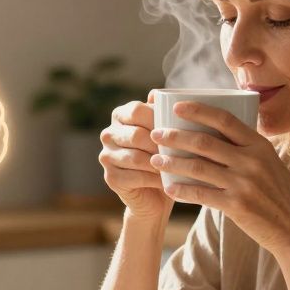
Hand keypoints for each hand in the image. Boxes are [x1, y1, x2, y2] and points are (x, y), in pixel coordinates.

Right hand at [99, 91, 171, 220]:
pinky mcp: (110, 178)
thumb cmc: (165, 156)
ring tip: (178, 166)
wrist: (157, 195)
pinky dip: (154, 180)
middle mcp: (109, 134)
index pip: (136, 110)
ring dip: (159, 163)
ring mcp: (106, 156)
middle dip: (160, 145)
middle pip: (136, 135)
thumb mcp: (166, 132)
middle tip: (182, 152)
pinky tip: (169, 181)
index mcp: (120, 116)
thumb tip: (157, 94)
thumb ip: (162, 112)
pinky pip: (135, 177)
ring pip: (135, 158)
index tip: (178, 128)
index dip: (158, 119)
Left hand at [149, 101, 289, 254]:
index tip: (177, 107)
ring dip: (172, 162)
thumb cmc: (279, 194)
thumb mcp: (270, 164)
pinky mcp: (237, 205)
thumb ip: (246, 149)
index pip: (225, 119)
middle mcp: (252, 161)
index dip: (198, 111)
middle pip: (205, 142)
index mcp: (260, 145)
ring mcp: (244, 183)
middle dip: (175, 136)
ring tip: (155, 159)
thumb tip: (213, 135)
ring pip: (198, 167)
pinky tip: (169, 188)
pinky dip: (182, 190)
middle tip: (156, 134)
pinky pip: (202, 194)